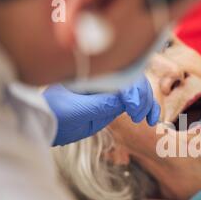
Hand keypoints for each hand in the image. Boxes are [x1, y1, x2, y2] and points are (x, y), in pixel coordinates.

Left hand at [44, 75, 160, 145]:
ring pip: (139, 90)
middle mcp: (105, 78)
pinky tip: (152, 120)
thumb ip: (102, 103)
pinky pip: (136, 102)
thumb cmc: (56, 115)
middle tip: (138, 117)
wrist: (47, 125)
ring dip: (148, 103)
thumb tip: (127, 99)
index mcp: (94, 74)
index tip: (133, 109)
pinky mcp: (115, 102)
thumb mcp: (77, 110)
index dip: (133, 90)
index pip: (123, 75)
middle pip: (135, 79)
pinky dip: (147, 109)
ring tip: (149, 120)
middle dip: (142, 97)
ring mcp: (111, 90)